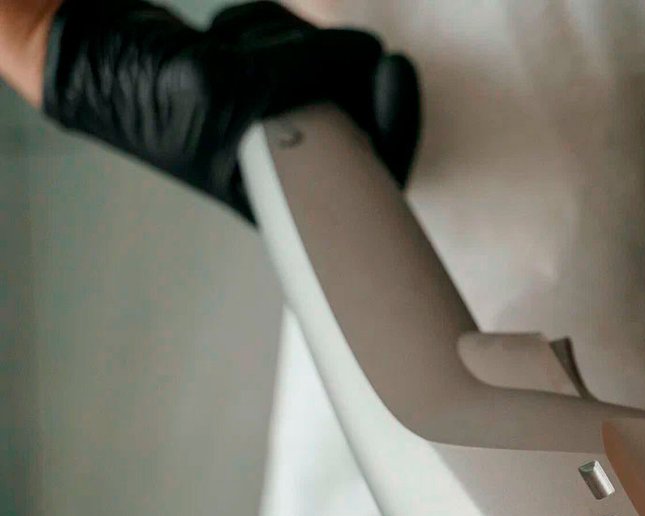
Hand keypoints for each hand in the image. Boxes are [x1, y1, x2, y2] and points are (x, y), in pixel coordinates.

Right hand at [42, 0, 419, 222]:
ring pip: (330, 67)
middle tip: (305, 54)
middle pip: (361, 111)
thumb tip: (365, 52)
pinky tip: (228, 39)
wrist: (87, 54)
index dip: (395, 122)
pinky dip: (268, 29)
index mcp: (287, 195)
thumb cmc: (139, 95)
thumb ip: (303, 75)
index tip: (394, 69)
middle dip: (331, 72)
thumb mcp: (226, 88)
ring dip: (286, 44)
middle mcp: (291, 159)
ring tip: (235, 52)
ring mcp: (282, 116)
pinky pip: (298, 44)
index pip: (372, 174)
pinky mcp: (269, 80)